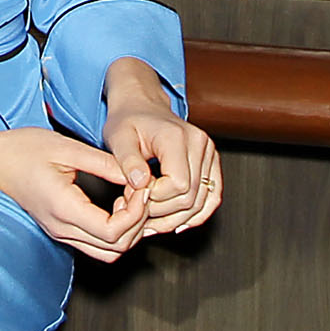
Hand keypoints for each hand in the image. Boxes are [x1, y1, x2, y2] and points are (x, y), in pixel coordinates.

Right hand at [0, 127, 148, 263]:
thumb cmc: (23, 149)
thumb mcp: (67, 148)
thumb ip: (104, 164)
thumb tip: (137, 176)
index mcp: (64, 208)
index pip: (113, 232)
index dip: (136, 214)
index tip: (140, 188)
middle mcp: (62, 228)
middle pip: (115, 248)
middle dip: (137, 223)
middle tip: (140, 192)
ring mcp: (60, 233)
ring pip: (108, 253)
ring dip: (127, 231)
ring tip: (130, 200)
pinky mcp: (60, 230)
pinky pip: (96, 244)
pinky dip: (115, 232)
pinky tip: (117, 206)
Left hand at [102, 59, 222, 238]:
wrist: (140, 106)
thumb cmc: (128, 120)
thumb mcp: (117, 137)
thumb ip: (128, 161)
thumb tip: (141, 184)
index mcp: (177, 136)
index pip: (178, 184)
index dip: (155, 199)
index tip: (134, 195)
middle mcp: (199, 143)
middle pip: (191, 197)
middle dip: (163, 212)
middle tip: (138, 211)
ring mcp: (209, 153)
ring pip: (203, 202)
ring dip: (177, 219)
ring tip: (152, 223)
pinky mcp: (211, 163)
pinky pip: (212, 197)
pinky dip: (196, 215)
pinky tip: (176, 224)